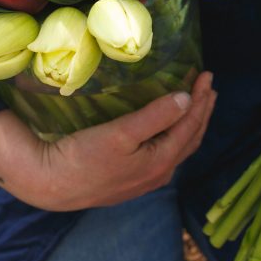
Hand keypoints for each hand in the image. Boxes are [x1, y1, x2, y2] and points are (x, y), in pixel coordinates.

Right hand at [0, 72, 216, 210]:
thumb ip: (156, 116)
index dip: (201, 100)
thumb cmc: (84, 157)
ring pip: (179, 148)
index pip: (191, 125)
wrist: (51, 185)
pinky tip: (169, 130)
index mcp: (161, 162)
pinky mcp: (131, 179)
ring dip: (191, 124)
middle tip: (209, 87)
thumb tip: (186, 99)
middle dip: (202, 112)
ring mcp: (145, 179)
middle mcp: (159, 174)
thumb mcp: (121, 134)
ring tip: (197, 105)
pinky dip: (175, 136)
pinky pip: (165, 154)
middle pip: (190, 139)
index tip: (207, 75)